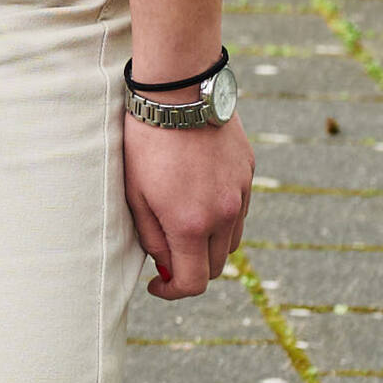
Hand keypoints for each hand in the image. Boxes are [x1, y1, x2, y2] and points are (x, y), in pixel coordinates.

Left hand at [122, 113, 253, 300]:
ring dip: (209, 244)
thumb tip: (166, 267)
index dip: (173, 291)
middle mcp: (223, 215)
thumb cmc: (145, 141)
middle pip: (216, 266)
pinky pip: (239, 210)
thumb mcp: (134, 193)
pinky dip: (222, 217)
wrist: (179, 91)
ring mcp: (240, 194)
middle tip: (167, 255)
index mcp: (190, 224)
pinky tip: (198, 195)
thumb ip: (151, 237)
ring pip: (231, 241)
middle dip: (192, 269)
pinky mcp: (248, 173)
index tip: (157, 284)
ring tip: (182, 223)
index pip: (194, 282)